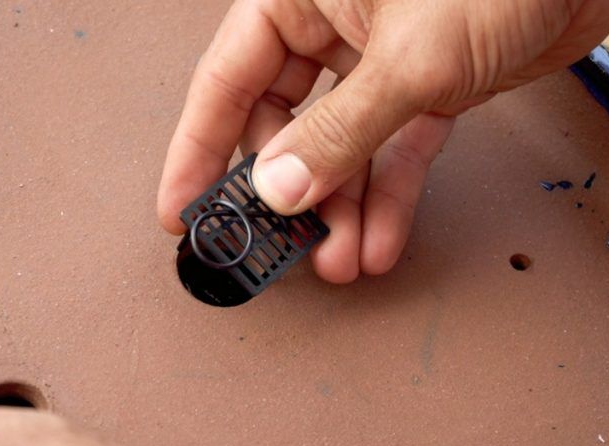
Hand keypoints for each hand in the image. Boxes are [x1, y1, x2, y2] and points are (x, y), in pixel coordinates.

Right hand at [158, 0, 608, 282]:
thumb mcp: (408, 58)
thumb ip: (339, 131)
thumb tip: (279, 188)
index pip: (225, 82)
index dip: (198, 151)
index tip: (182, 210)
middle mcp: (330, 22)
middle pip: (280, 123)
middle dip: (287, 193)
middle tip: (279, 247)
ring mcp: (379, 56)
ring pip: (339, 146)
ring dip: (340, 208)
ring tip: (339, 259)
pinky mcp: (426, 82)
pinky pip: (393, 147)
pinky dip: (388, 194)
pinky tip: (380, 238)